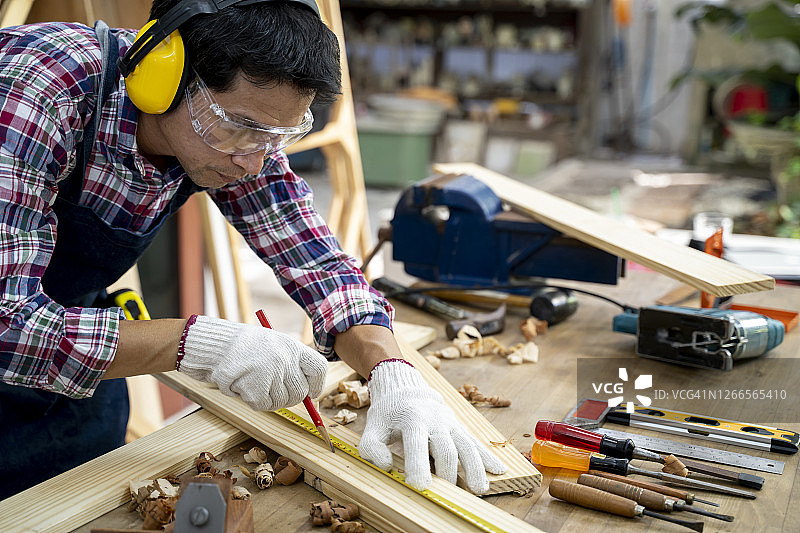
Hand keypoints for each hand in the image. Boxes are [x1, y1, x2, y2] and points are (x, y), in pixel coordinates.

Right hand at [178, 315, 326, 410]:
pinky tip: (246, 387)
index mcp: (292, 346)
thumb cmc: (246, 347)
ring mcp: (272, 375)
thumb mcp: (274, 345)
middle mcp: (285, 360)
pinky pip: (264, 406)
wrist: (217, 346)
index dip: (317, 384)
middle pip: (301, 392)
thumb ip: (291, 363)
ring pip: (282, 402)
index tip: (312, 392)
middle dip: (290, 397)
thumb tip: (308, 392)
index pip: (319, 368)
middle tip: (275, 391)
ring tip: (256, 383)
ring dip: (270, 399)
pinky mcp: (256, 390)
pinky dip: (255, 401)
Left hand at [359, 360, 505, 493]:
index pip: (416, 443)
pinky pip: (476, 442)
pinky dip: (487, 456)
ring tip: (479, 490)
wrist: (406, 388)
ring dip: (474, 468)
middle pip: (446, 449)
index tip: (419, 487)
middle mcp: (435, 420)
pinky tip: (498, 470)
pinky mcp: (459, 427)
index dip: (418, 465)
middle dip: (447, 473)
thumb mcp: (372, 426)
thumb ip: (372, 447)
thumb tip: (386, 466)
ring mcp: (450, 423)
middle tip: (446, 494)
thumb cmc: (388, 413)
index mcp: (412, 418)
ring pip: (467, 445)